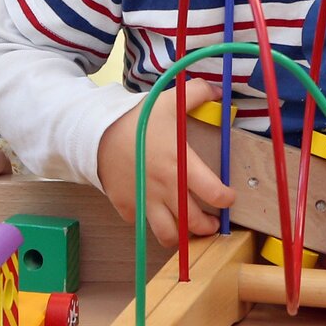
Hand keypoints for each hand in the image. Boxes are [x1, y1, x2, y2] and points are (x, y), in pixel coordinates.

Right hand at [96, 83, 234, 244]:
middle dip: (209, 226)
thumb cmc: (136, 120)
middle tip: (213, 222)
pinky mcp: (127, 207)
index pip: (214, 193)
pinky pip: (143, 226)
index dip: (227, 199)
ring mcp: (145, 202)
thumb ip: (197, 93)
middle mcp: (165, 189)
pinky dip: (152, 224)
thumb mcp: (169, 101)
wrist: (96, 133)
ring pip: (169, 235)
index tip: (229, 196)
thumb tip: (219, 89)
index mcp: (180, 165)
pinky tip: (158, 214)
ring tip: (189, 228)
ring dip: (183, 236)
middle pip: (194, 223)